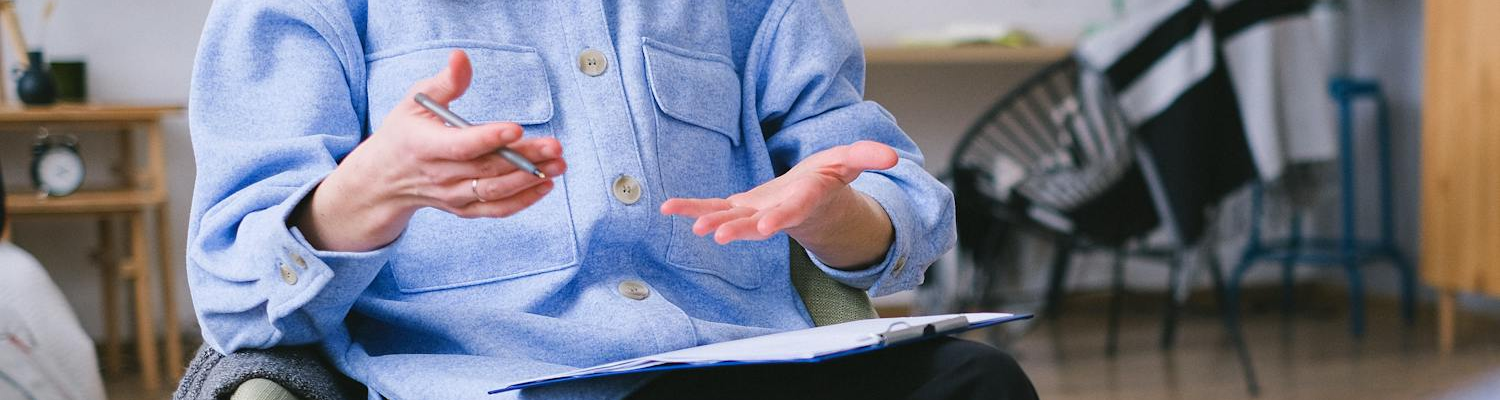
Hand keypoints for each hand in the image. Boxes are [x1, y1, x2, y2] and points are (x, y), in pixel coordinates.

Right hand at [292, 50, 566, 251]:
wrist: (383, 180)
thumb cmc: (404, 132)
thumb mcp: (415, 102)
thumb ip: (445, 81)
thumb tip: (462, 56)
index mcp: (424, 146)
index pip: (460, 145)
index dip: (489, 138)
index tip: (516, 128)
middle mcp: (438, 175)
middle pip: (487, 168)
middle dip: (524, 158)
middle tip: (555, 146)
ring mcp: (451, 196)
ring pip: (494, 191)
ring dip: (529, 179)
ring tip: (558, 164)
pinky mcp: (462, 209)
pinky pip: (495, 210)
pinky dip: (522, 201)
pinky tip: (545, 185)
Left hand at [660, 141, 897, 267]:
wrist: (812, 202)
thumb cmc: (829, 180)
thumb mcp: (850, 161)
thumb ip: (867, 156)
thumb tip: (890, 156)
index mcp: (805, 200)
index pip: (794, 210)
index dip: (782, 217)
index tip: (768, 226)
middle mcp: (778, 212)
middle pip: (758, 223)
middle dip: (740, 228)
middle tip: (720, 235)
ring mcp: (757, 212)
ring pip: (732, 219)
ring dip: (711, 221)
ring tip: (694, 225)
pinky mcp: (740, 208)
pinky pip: (713, 208)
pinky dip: (692, 208)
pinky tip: (667, 207)